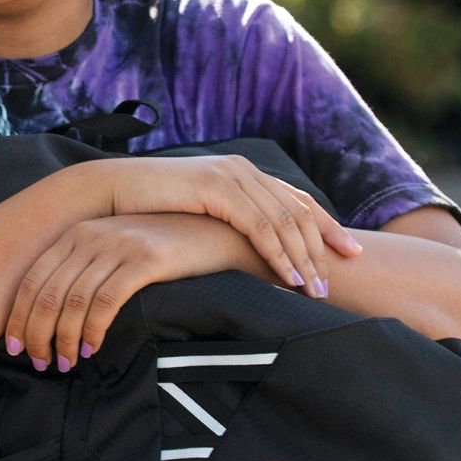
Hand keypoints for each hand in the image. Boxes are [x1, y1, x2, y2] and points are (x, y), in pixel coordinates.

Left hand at [4, 213, 254, 371]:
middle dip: (36, 334)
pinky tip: (92, 348)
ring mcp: (117, 246)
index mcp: (75, 233)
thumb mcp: (113, 252)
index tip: (14, 347)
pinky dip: (93, 329)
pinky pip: (107, 302)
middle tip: (40, 363)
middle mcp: (90, 236)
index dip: (18, 317)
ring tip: (65, 363)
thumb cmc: (160, 251)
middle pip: (47, 294)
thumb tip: (50, 317)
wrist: (212, 232)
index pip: (31, 279)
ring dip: (63, 339)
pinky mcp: (144, 260)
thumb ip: (84, 271)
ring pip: (73, 302)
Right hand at [89, 155, 363, 296]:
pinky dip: (279, 255)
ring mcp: (232, 175)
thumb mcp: (196, 218)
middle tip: (337, 283)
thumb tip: (245, 255)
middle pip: (300, 210)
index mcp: (242, 173)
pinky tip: (289, 278)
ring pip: (285, 220)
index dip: (327, 227)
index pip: (297, 201)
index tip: (351, 254)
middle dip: (324, 248)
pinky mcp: (218, 188)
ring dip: (304, 259)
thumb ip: (224, 226)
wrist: (108, 194)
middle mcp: (244, 169)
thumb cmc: (147, 213)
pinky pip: (260, 226)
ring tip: (317, 291)